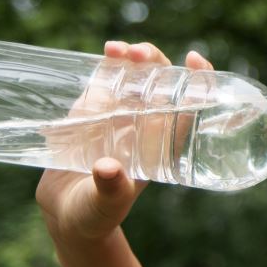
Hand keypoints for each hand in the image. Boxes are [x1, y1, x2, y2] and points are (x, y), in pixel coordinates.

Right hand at [36, 41, 213, 243]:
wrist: (66, 214)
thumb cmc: (94, 215)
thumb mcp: (103, 206)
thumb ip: (108, 189)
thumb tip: (108, 169)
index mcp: (163, 147)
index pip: (191, 109)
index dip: (200, 81)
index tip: (195, 59)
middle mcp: (147, 127)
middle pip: (164, 85)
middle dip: (159, 64)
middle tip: (142, 55)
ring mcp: (121, 116)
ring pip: (138, 78)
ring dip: (135, 58)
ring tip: (121, 50)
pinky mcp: (95, 112)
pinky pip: (109, 81)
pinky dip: (111, 63)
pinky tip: (110, 52)